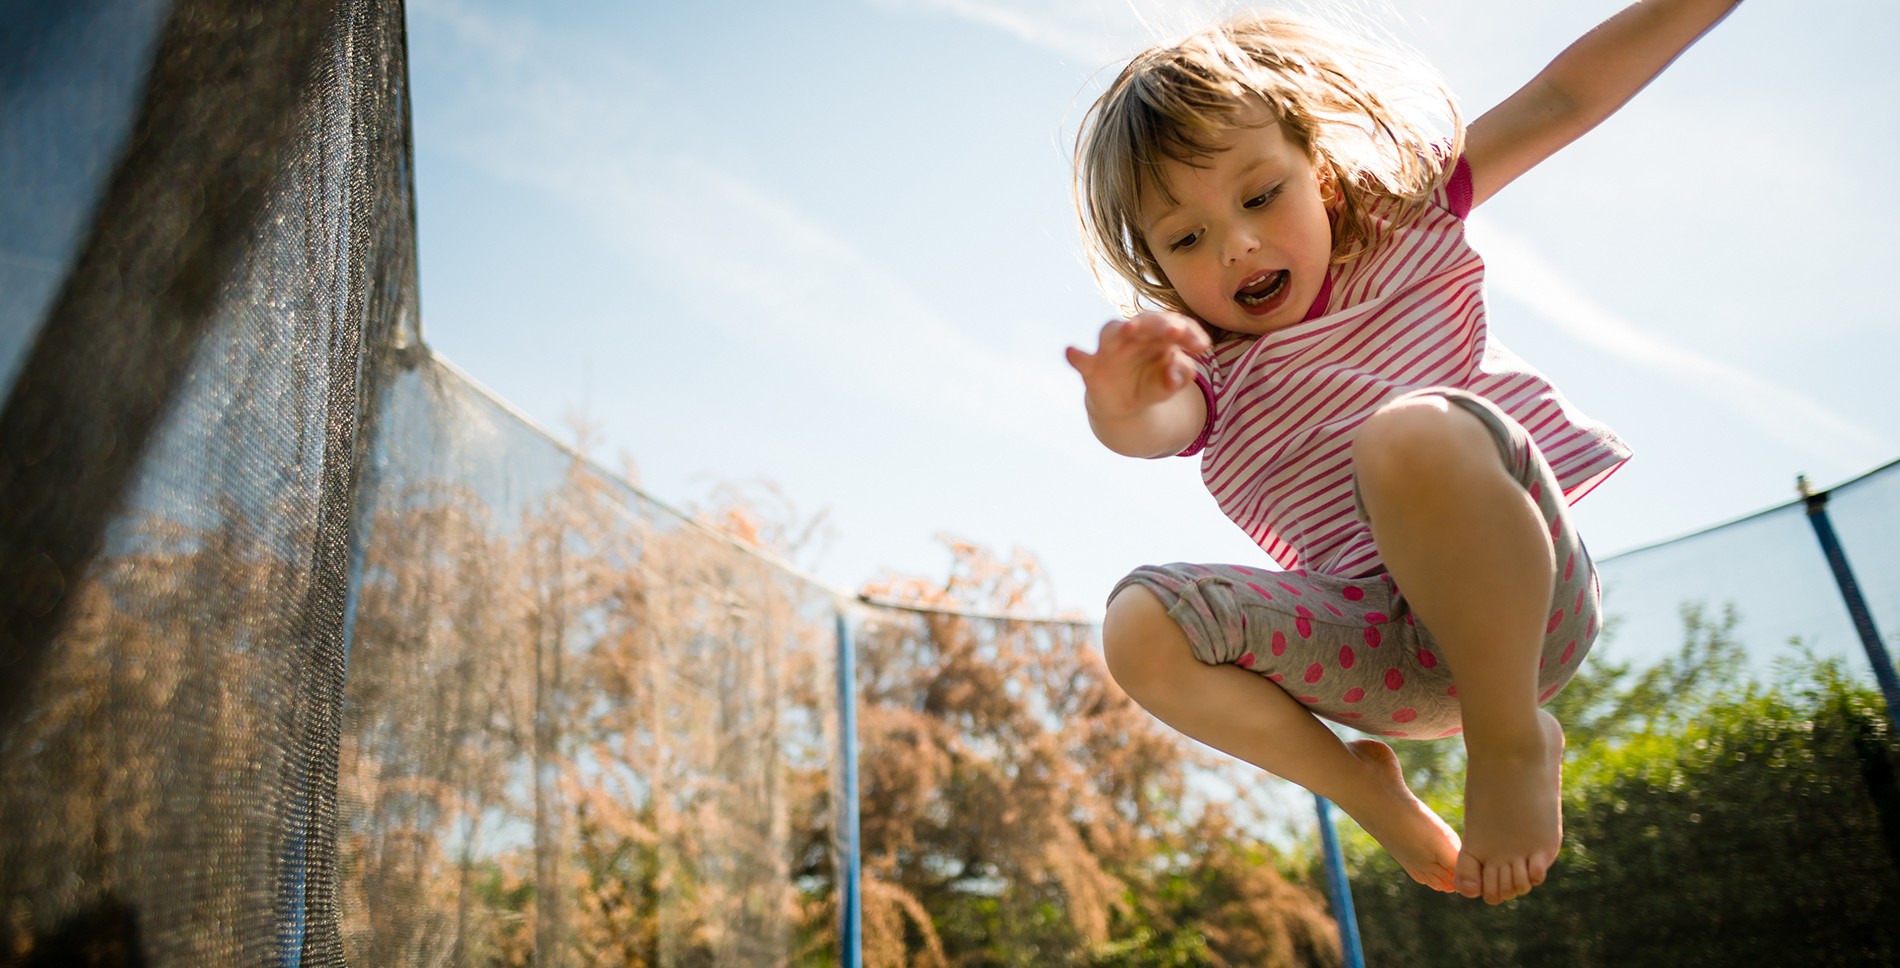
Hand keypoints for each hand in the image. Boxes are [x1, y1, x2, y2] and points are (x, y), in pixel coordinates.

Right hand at [1065, 311, 1210, 421]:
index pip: (1175, 325)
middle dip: (1160, 325)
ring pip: (1113, 332)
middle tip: (1176, 331)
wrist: (1125, 405)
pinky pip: (1082, 360)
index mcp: (1159, 335)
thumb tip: (1176, 375)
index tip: (1203, 347)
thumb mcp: (1170, 384)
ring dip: (1122, 330)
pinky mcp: (1092, 367)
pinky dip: (1076, 356)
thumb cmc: (1152, 384)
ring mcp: (1111, 349)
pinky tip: (1070, 352)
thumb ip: (1178, 377)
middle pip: (1146, 321)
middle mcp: (1134, 335)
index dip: (1190, 333)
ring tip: (1132, 328)